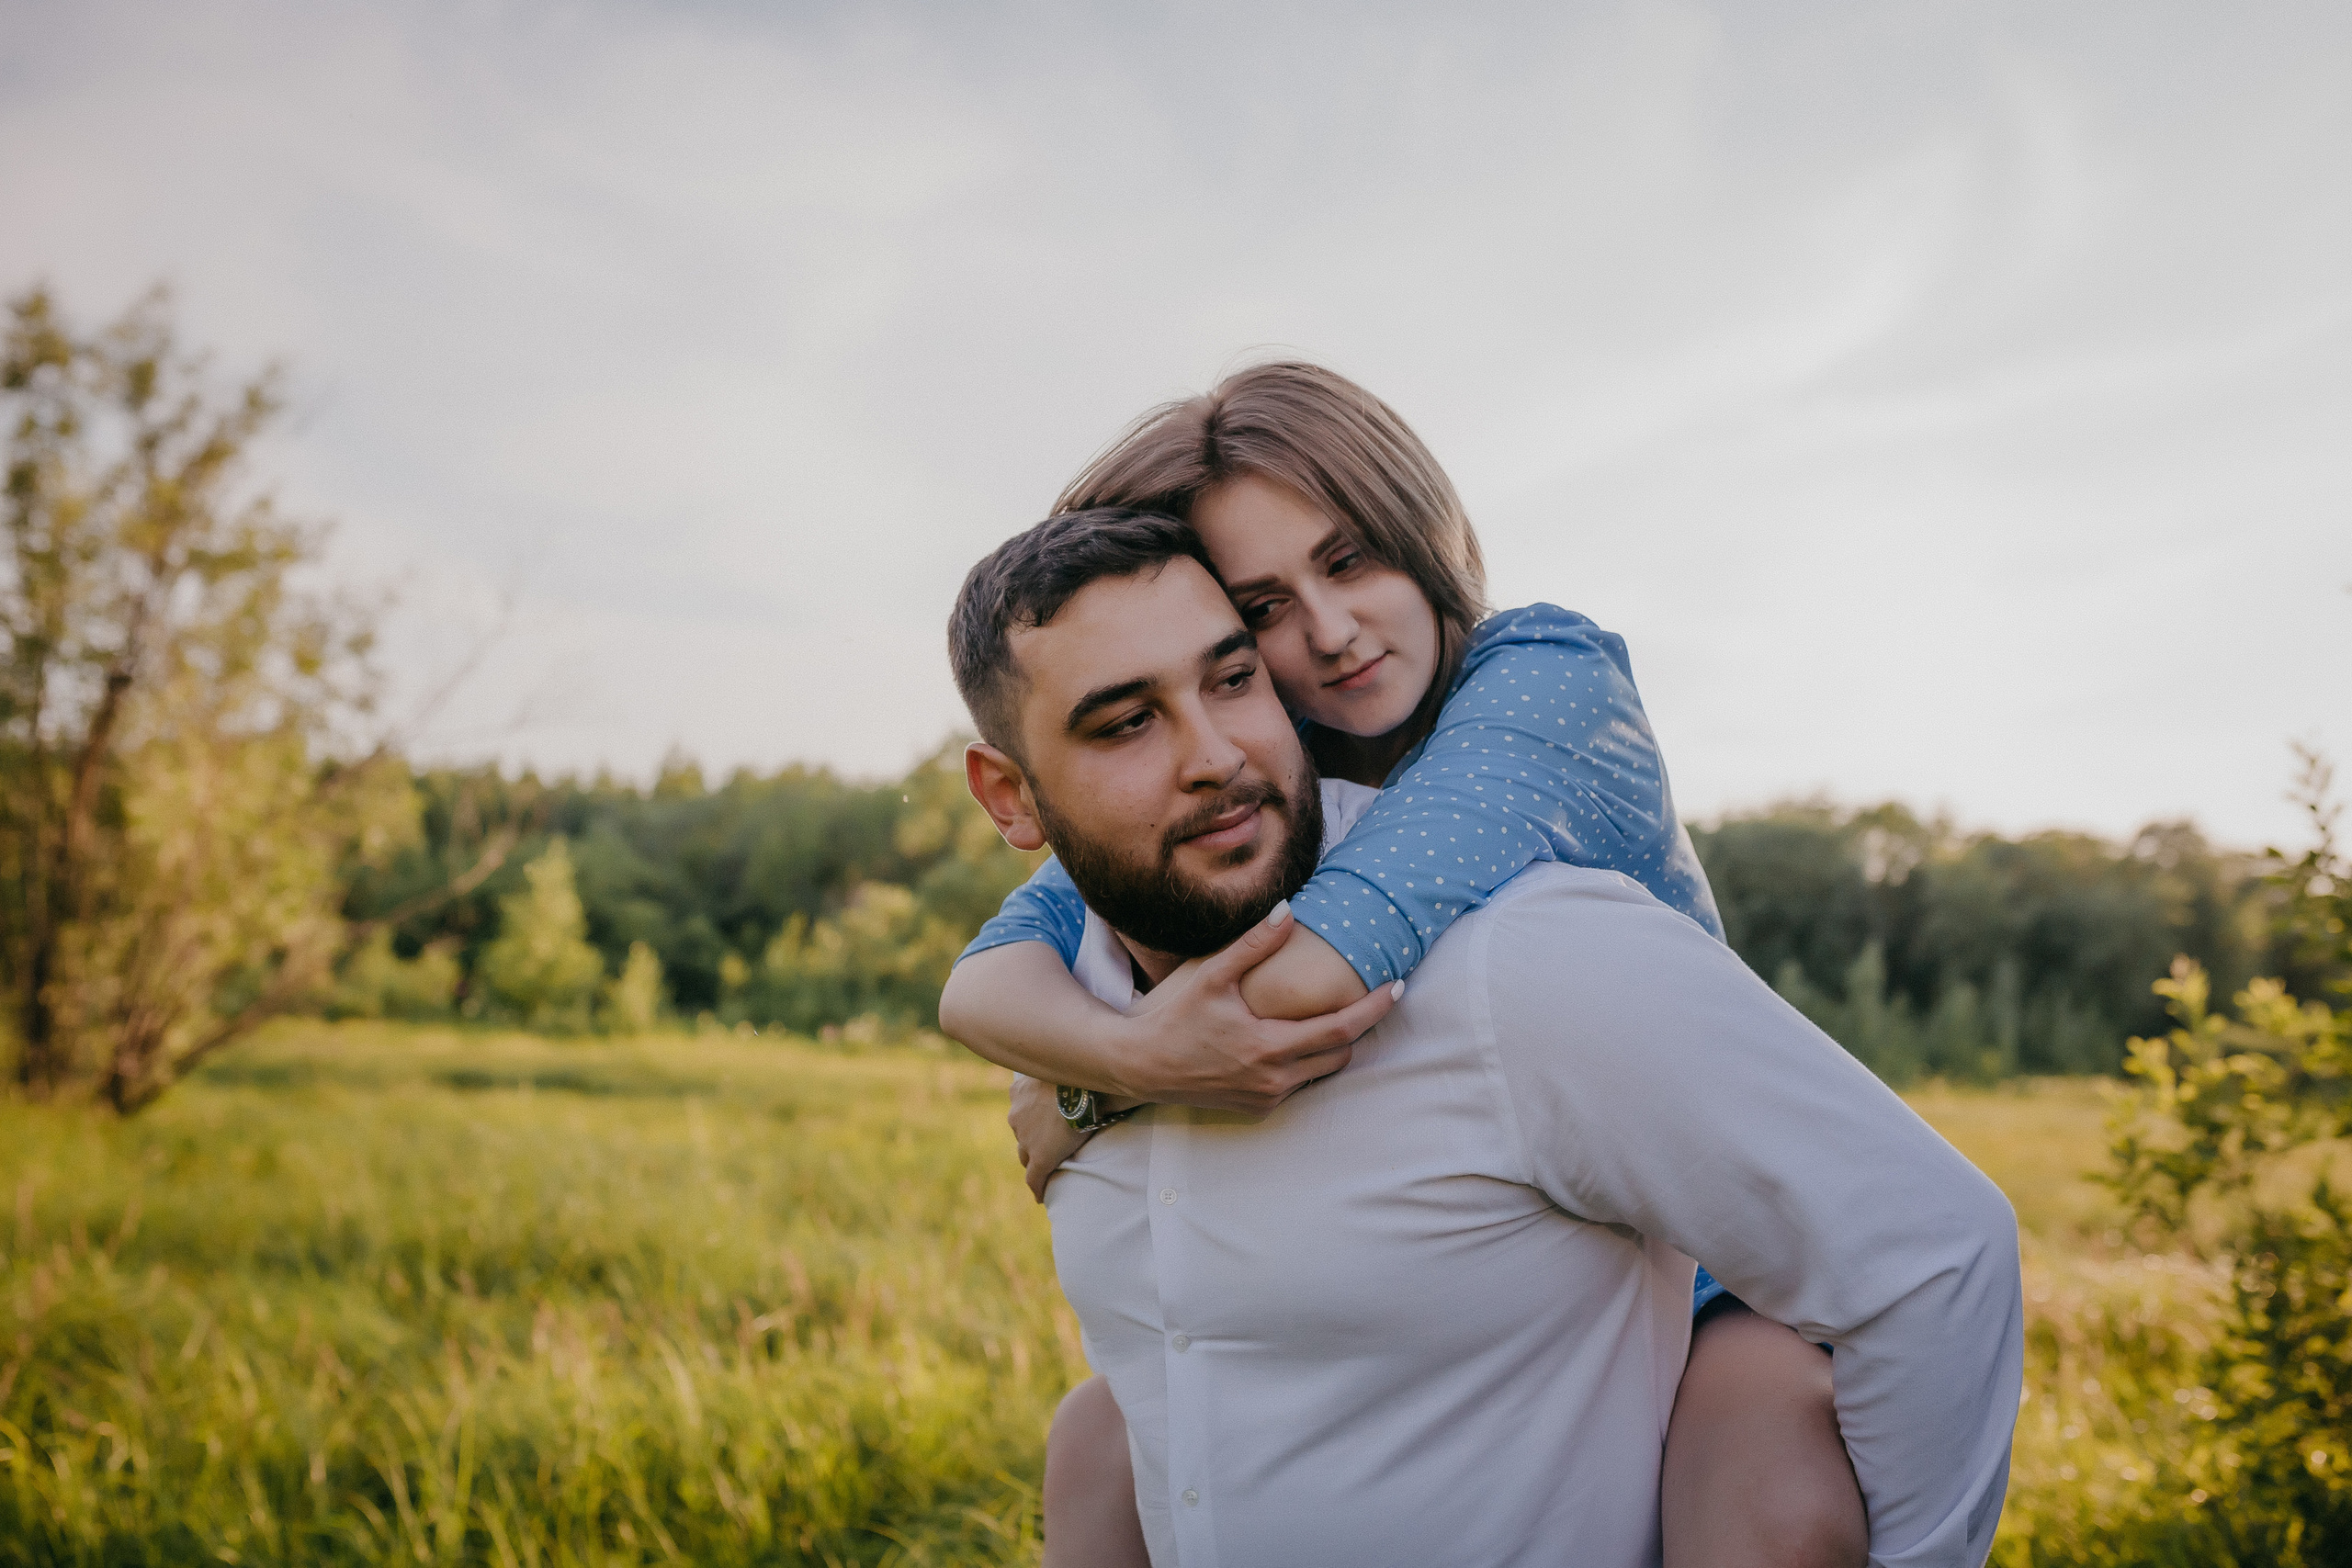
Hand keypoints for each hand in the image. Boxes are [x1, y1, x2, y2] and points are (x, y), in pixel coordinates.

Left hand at [1009, 1073, 1092, 1202]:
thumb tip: (1082, 1070)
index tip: (1037, 1128)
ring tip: (1044, 1169)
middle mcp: (1017, 1114)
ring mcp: (1026, 1138)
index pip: (1020, 1112)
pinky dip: (1037, 1186)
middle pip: (1021, 1134)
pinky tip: (1040, 1195)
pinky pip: (1034, 1177)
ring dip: (1034, 1159)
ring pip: (1025, 1154)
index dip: (1029, 1121)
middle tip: (1045, 1145)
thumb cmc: (1079, 1072)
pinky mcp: (1040, 1158)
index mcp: (1019, 1091)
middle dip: (1030, 1140)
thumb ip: (1062, 1075)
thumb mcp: (1064, 1068)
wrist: (1082, 1088)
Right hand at [1110, 901, 1401, 1114]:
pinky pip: (1297, 1087)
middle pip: (1341, 1055)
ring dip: (1329, 1048)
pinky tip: (1288, 1042)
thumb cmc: (1174, 1018)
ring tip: (1327, 1017)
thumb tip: (1288, 910)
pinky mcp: (1257, 1110)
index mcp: (1269, 1046)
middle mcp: (1274, 1079)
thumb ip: (1253, 945)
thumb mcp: (1211, 977)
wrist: (1140, 1066)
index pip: (1341, 1029)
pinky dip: (1301, 1065)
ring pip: (1321, 1073)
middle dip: (1356, 1028)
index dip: (1374, 1008)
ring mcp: (1267, 1099)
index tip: (1397, 987)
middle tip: (1365, 997)